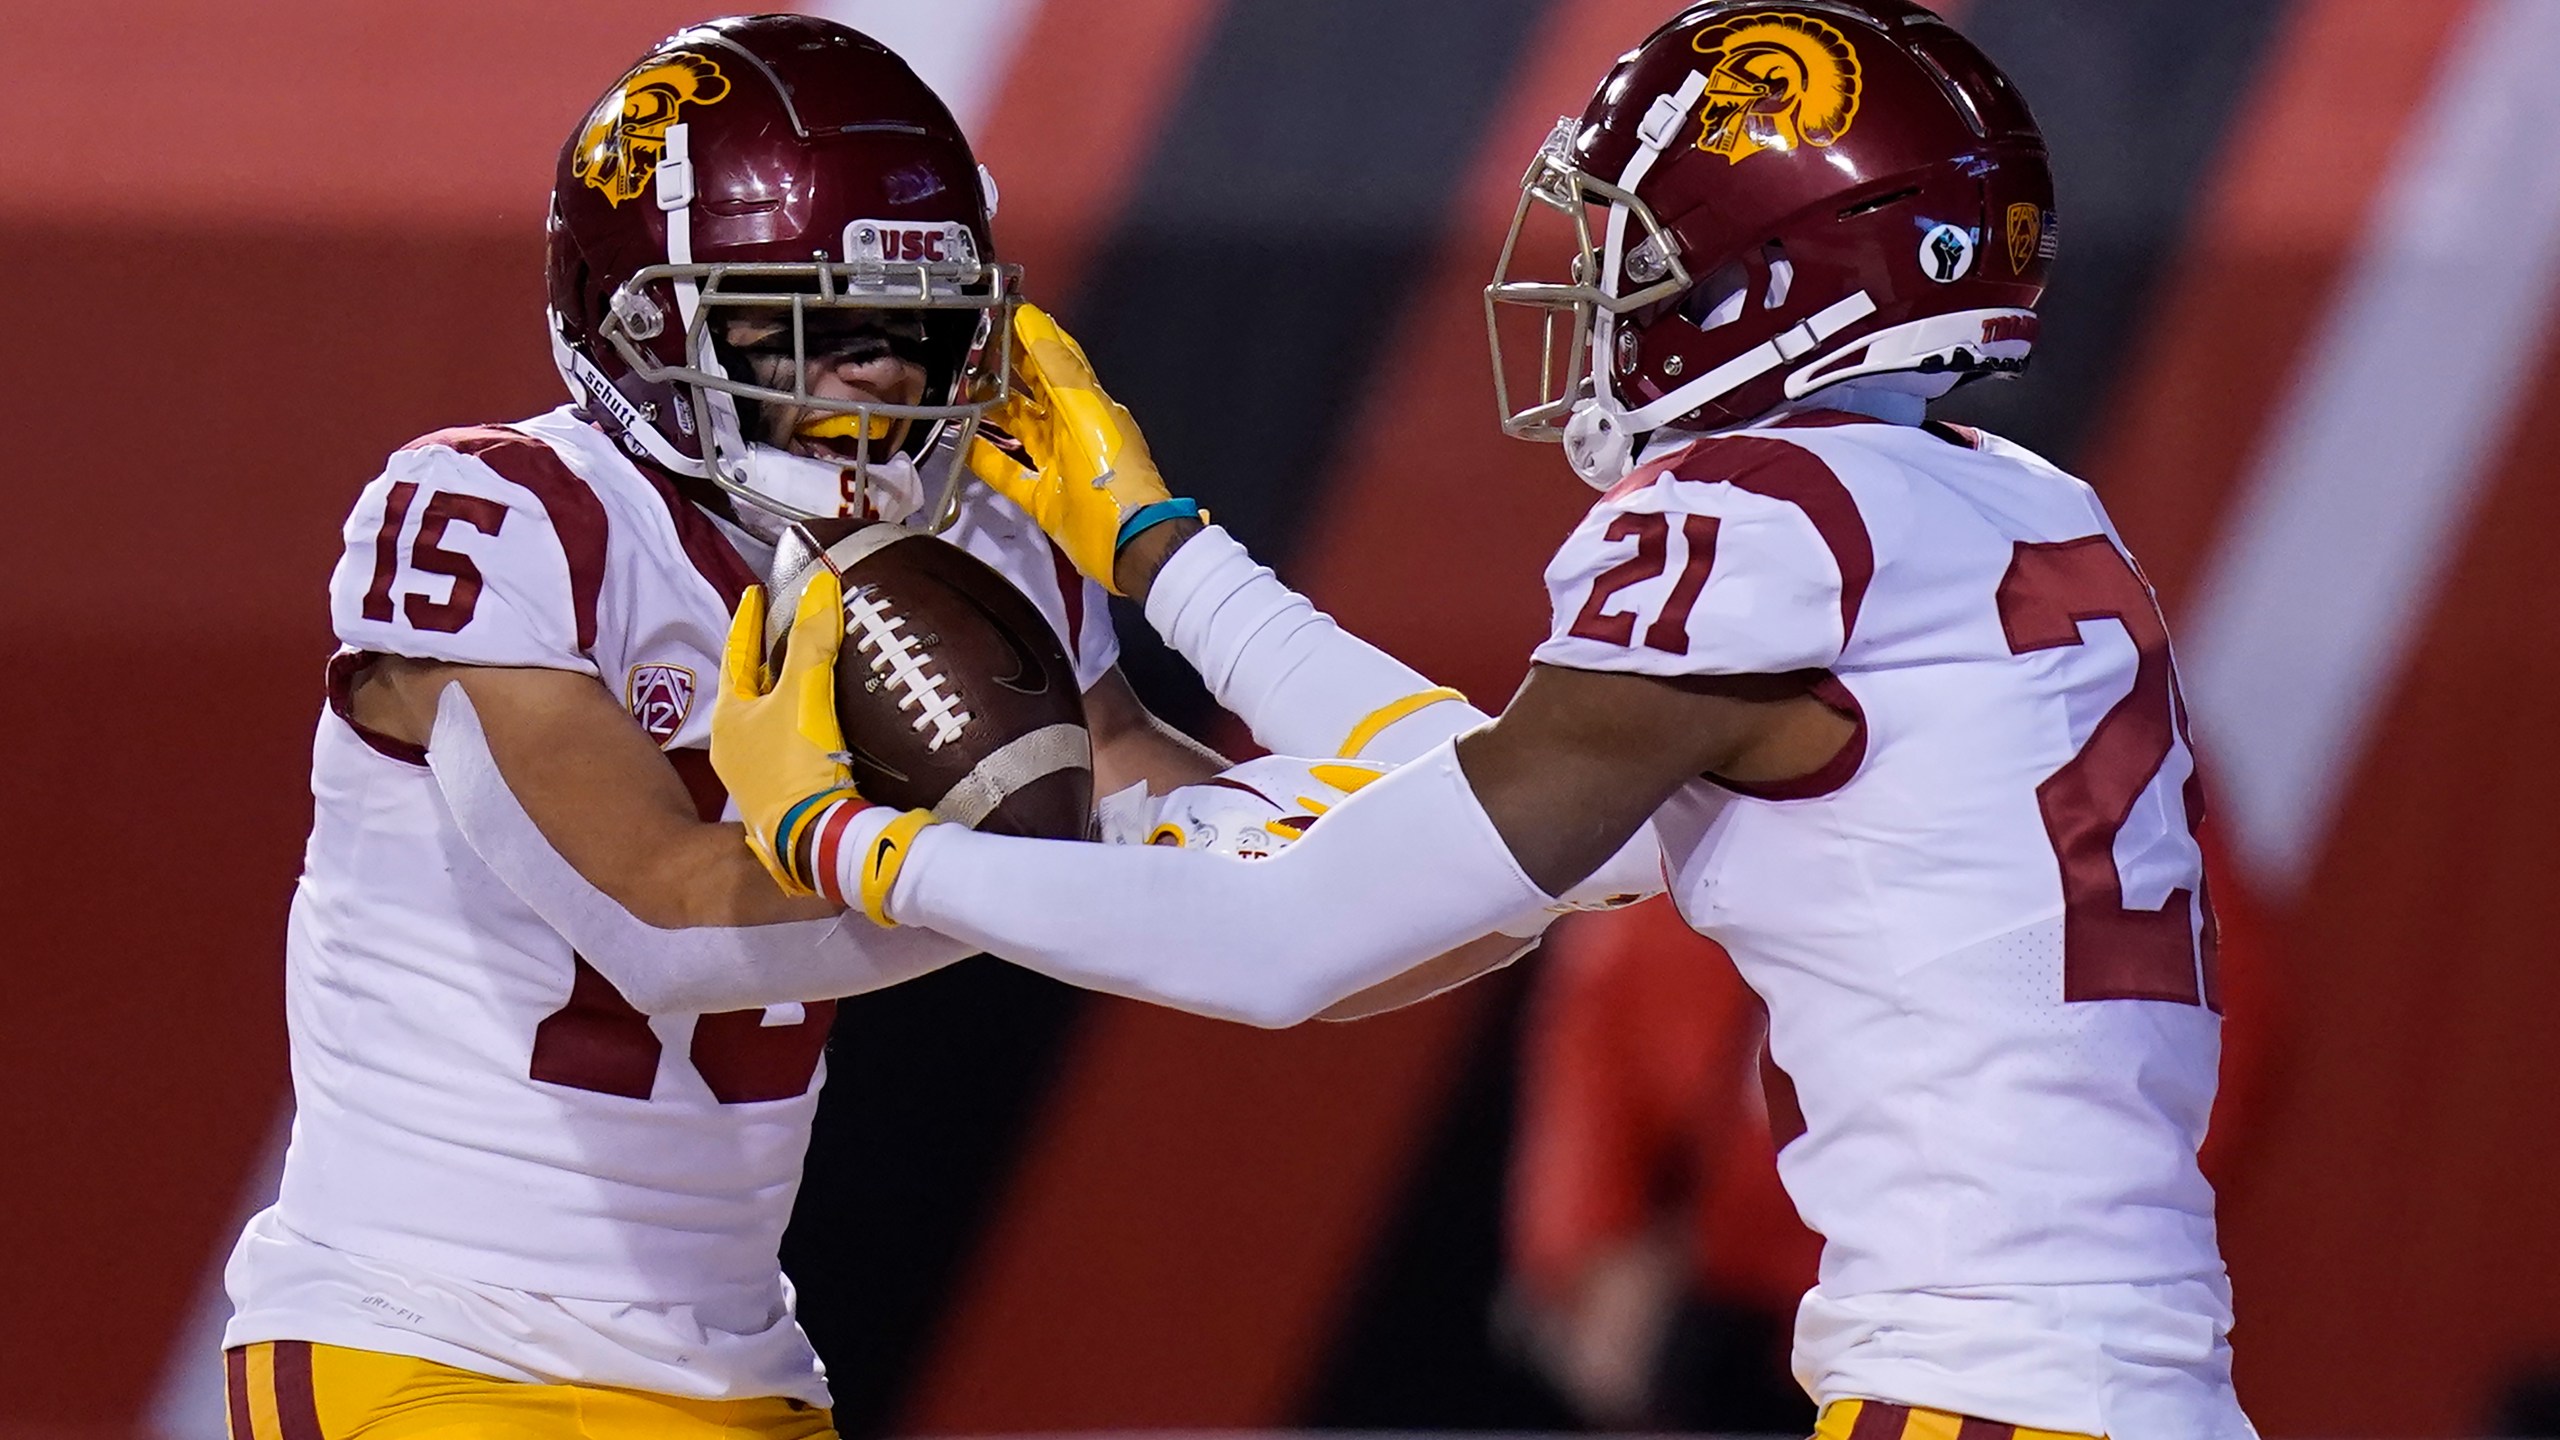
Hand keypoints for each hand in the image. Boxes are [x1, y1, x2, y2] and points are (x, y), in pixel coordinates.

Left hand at [712, 572, 862, 895]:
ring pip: (769, 717)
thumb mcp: (804, 697)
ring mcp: (756, 774)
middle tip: (785, 625)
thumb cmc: (796, 767)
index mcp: (729, 716)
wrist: (814, 844)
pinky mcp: (784, 794)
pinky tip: (823, 719)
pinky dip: (802, 721)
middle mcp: (734, 745)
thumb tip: (821, 585)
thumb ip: (811, 641)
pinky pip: (789, 742)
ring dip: (786, 691)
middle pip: (750, 687)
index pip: (737, 654)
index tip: (755, 591)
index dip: (749, 620)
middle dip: (767, 656)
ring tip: (808, 667)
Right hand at [967, 302, 1197, 595]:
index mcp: (1089, 403)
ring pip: (1019, 427)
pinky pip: (1007, 472)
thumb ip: (1058, 367)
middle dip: (1006, 367)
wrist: (1128, 538)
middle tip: (967, 345)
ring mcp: (1056, 463)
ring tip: (955, 386)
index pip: (1058, 357)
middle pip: (1035, 389)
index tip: (998, 308)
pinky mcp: (1042, 496)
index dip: (1032, 332)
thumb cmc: (1111, 467)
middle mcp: (1071, 428)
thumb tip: (1031, 317)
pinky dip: (984, 457)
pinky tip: (958, 440)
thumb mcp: (1086, 410)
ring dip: (991, 408)